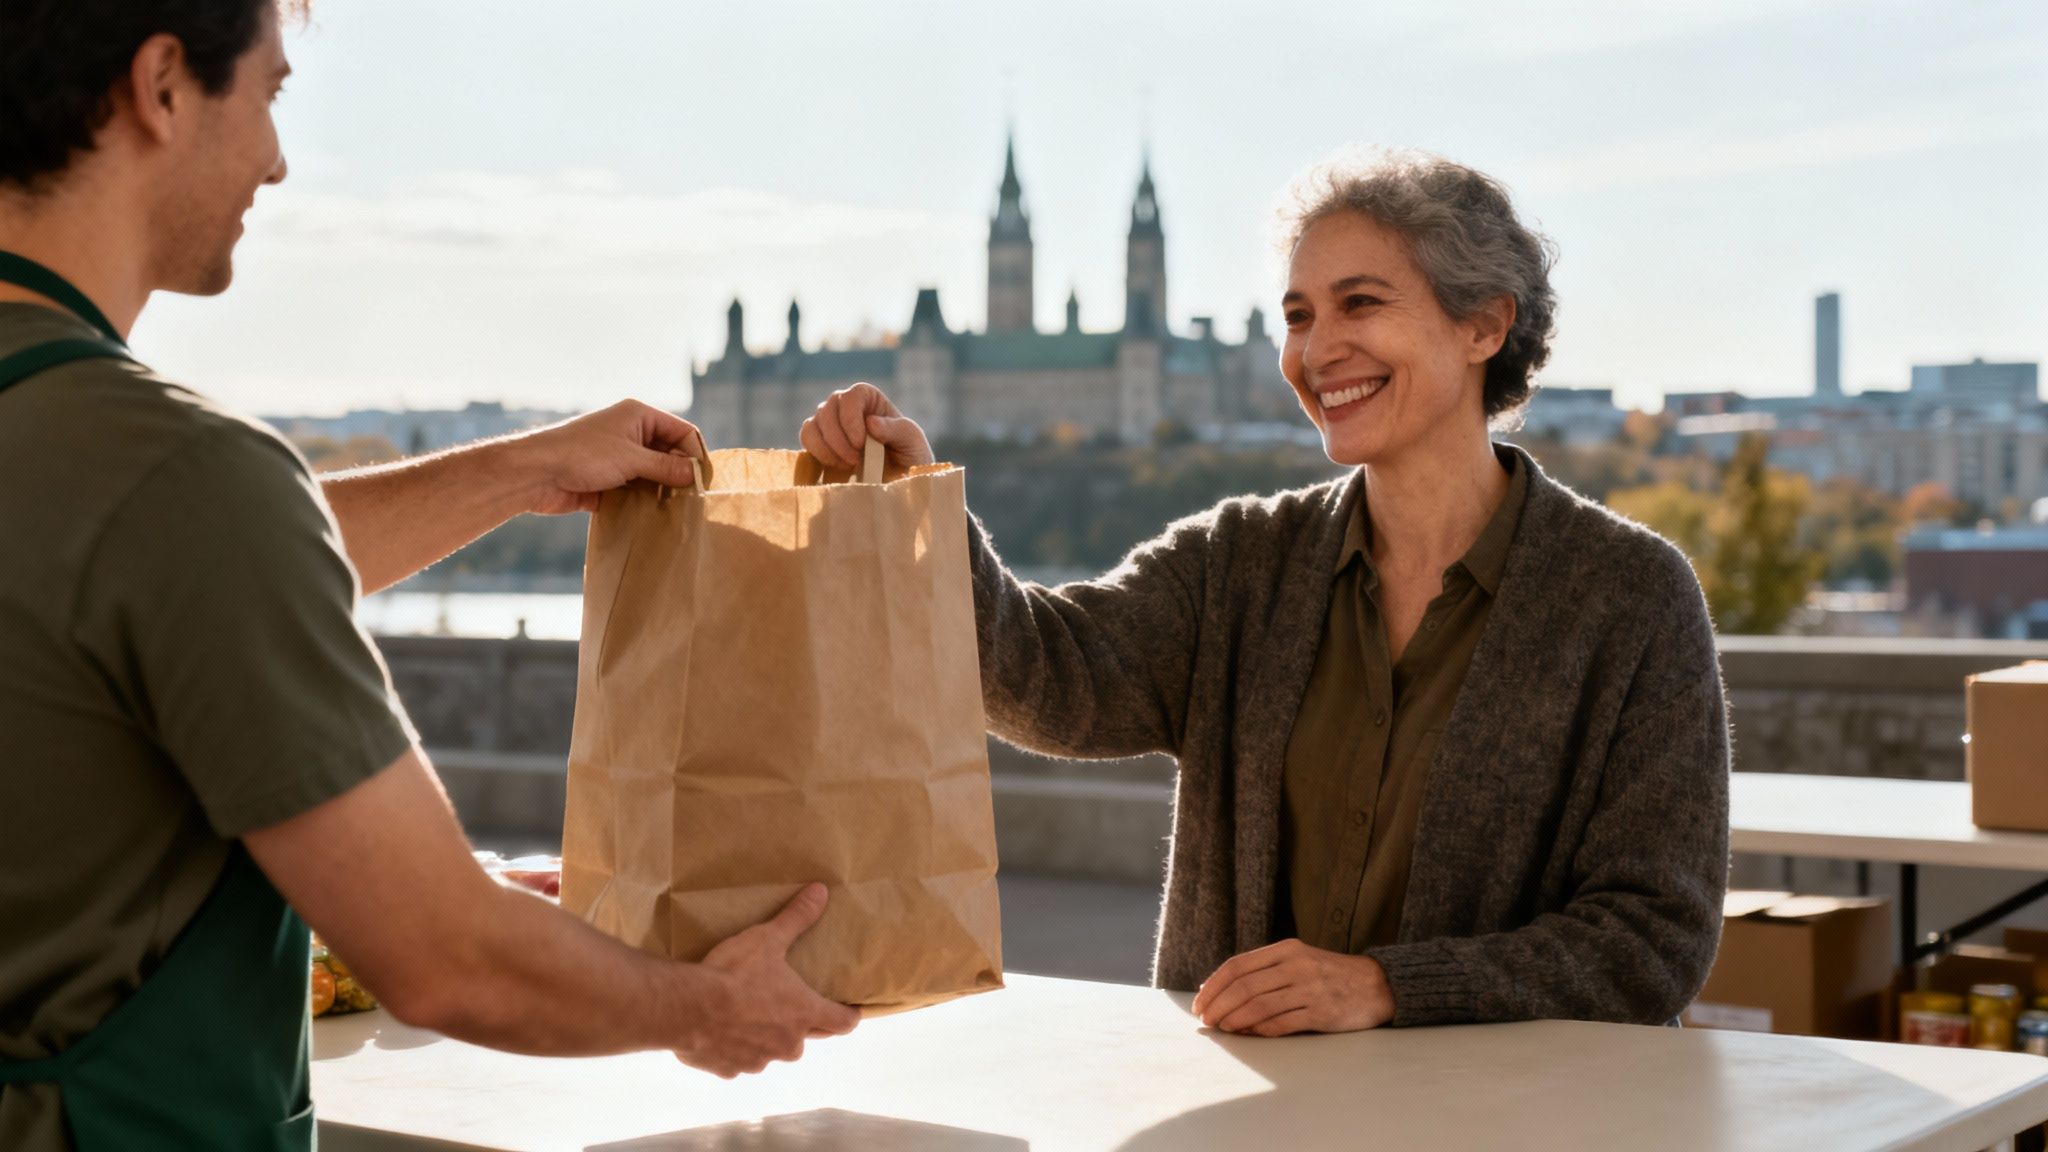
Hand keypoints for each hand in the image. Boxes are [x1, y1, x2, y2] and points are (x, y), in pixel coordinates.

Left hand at [504, 399, 706, 514]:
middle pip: (668, 454)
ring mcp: (618, 457)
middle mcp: (630, 433)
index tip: (703, 482)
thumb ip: (665, 468)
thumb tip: (695, 476)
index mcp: (638, 416)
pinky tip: (653, 517)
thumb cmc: (581, 455)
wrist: (533, 473)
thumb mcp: (631, 458)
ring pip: (652, 475)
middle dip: (679, 475)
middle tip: (691, 500)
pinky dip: (645, 502)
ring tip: (675, 511)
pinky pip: (635, 491)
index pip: (681, 432)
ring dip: (662, 491)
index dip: (694, 454)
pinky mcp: (607, 481)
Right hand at [672, 883, 859, 1076]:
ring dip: (765, 1039)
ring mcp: (759, 1060)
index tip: (851, 1012)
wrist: (688, 1008)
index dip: (848, 1016)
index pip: (841, 1022)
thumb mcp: (767, 939)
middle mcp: (787, 1043)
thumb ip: (796, 918)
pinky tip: (720, 1032)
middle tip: (791, 1008)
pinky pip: (739, 1062)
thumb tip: (821, 892)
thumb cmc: (734, 973)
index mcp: (803, 1012)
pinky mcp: (730, 1070)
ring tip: (749, 1017)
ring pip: (771, 1052)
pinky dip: (735, 1050)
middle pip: (806, 1039)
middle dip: (801, 1026)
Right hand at [799, 382, 933, 472]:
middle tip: (856, 460)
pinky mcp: (820, 444)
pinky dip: (818, 454)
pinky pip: (807, 440)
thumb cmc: (909, 455)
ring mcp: (830, 424)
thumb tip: (870, 422)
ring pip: (813, 425)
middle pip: (828, 409)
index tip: (861, 443)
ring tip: (849, 464)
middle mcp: (846, 407)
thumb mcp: (912, 440)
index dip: (851, 417)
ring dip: (827, 448)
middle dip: (839, 439)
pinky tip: (837, 466)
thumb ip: (896, 429)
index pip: (853, 394)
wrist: (899, 480)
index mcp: (870, 399)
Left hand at [1191, 939, 1394, 1036]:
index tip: (1199, 1003)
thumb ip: (1263, 971)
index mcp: (1287, 949)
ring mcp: (1310, 989)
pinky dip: (1260, 1030)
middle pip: (1244, 986)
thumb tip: (1216, 988)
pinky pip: (1282, 1023)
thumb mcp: (1298, 960)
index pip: (1238, 966)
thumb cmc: (1329, 974)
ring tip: (1222, 1028)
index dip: (1214, 986)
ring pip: (1259, 1005)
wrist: (1377, 985)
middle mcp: (1297, 965)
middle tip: (1205, 1020)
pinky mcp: (1321, 1013)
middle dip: (1218, 1005)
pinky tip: (1249, 1034)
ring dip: (1235, 1020)